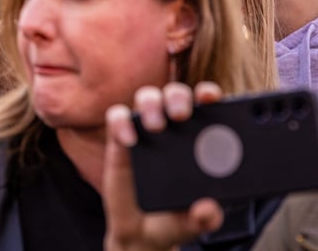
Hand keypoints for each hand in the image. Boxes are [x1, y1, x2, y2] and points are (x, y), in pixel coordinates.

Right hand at [103, 82, 225, 250]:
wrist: (141, 235)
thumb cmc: (175, 220)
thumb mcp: (196, 222)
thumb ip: (207, 218)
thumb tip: (209, 208)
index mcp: (199, 140)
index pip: (207, 107)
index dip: (209, 94)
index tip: (211, 97)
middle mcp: (172, 129)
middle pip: (175, 93)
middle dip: (179, 96)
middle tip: (181, 116)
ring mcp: (144, 131)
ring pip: (147, 97)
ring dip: (151, 103)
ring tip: (156, 127)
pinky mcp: (119, 140)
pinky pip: (117, 117)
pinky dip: (121, 122)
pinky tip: (129, 141)